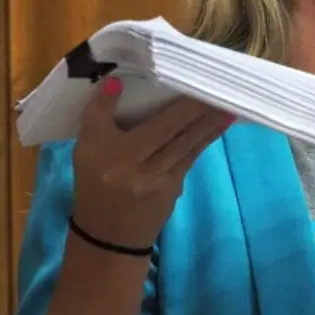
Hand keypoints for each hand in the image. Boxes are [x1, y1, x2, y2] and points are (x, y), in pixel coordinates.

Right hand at [70, 76, 232, 248]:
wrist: (109, 234)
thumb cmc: (96, 182)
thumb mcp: (86, 149)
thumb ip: (98, 114)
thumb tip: (116, 81)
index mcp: (108, 153)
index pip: (127, 119)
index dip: (157, 102)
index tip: (178, 80)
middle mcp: (134, 166)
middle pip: (169, 129)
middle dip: (196, 107)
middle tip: (217, 85)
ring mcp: (157, 180)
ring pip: (187, 143)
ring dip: (209, 122)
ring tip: (228, 101)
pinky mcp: (174, 188)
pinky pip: (191, 157)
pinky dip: (205, 138)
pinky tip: (219, 123)